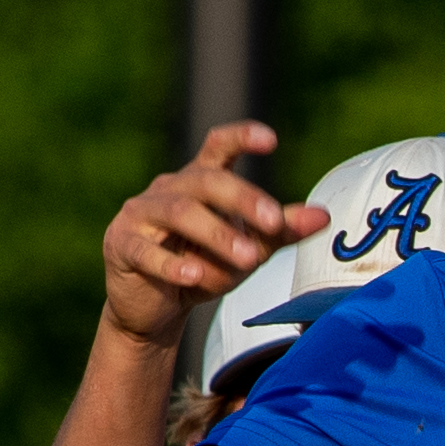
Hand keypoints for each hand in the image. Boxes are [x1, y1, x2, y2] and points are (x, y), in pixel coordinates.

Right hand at [99, 121, 330, 347]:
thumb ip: (279, 231)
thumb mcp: (246, 248)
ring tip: (249, 258)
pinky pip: (146, 251)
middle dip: (243, 199)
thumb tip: (323, 216)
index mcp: (200, 180)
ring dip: (217, 235)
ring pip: (179, 212)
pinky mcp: (121, 244)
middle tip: (275, 222)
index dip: (241, 137)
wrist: (154, 308)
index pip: (218, 146)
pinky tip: (195, 276)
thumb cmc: (204, 267)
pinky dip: (172, 264)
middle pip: (206, 181)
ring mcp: (140, 214)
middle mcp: (168, 188)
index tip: (271, 139)